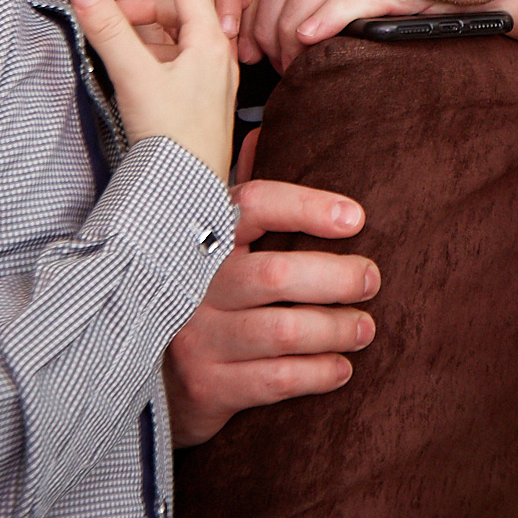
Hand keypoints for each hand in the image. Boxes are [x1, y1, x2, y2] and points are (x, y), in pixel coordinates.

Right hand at [71, 0, 237, 182]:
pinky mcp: (200, 95)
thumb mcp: (133, 76)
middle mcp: (217, 53)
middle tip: (116, 10)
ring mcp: (211, 75)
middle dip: (150, 0)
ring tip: (120, 36)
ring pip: (180, 31)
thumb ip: (108, 29)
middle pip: (184, 6)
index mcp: (210, 41)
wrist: (185, 190)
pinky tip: (134, 60)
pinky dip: (154, 47)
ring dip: (149, 25)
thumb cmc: (171, 137)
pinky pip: (179, 54)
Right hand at [162, 130, 379, 445]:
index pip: (253, 205)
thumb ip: (242, 195)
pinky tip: (341, 368)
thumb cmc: (200, 296)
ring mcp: (196, 338)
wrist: (147, 379)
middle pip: (275, 273)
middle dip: (337, 276)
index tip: (356, 217)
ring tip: (365, 327)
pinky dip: (318, 373)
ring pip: (282, 331)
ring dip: (336, 328)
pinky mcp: (206, 387)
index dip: (307, 206)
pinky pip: (275, 379)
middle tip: (371, 278)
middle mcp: (193, 285)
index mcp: (202, 238)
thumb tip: (265, 131)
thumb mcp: (211, 242)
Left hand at [240, 0, 517, 65]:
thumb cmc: (480, 1)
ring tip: (281, 55)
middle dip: (265, 16)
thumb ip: (362, 11)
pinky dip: (331, 12)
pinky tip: (310, 35)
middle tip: (260, 58)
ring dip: (289, 19)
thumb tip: (308, 45)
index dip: (261, 2)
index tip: (250, 44)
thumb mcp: (406, 7)